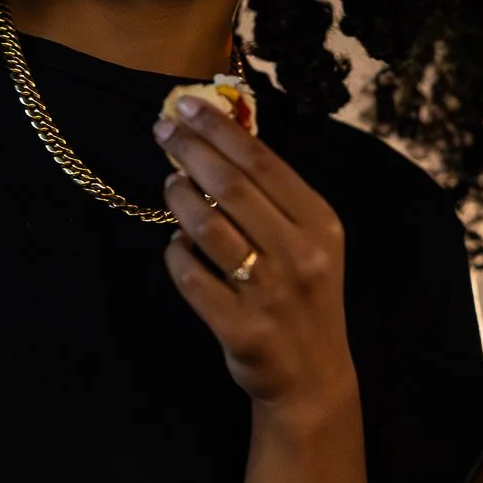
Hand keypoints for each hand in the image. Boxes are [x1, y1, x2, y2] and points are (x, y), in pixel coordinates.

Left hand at [154, 98, 356, 411]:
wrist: (312, 376)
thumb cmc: (304, 295)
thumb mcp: (310, 242)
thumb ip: (274, 198)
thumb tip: (218, 139)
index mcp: (321, 224)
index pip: (263, 161)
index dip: (219, 128)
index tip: (185, 105)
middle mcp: (300, 255)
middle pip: (231, 186)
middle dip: (189, 150)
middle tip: (162, 130)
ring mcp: (270, 293)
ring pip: (206, 228)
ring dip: (178, 198)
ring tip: (169, 184)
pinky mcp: (240, 328)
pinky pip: (190, 275)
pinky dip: (175, 252)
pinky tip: (177, 244)